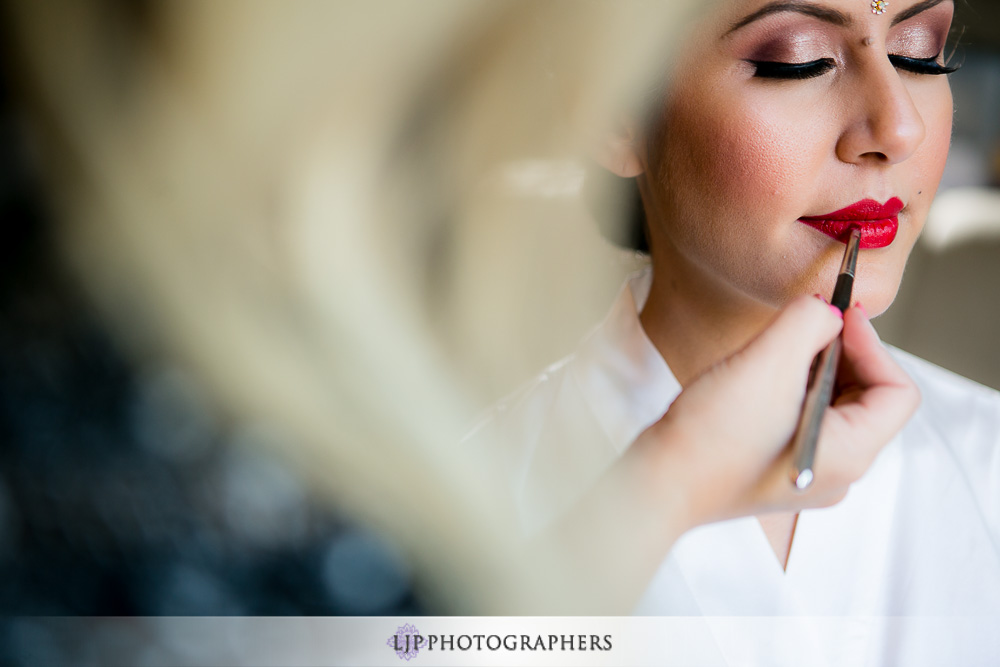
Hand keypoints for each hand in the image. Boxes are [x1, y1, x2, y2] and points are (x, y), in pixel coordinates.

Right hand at [636, 295, 919, 528]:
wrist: (658, 481)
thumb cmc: (710, 440)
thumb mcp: (767, 363)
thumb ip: (808, 322)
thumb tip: (824, 310)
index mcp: (849, 454)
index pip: (898, 392)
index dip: (874, 344)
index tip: (839, 316)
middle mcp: (836, 470)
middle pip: (868, 398)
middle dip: (844, 354)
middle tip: (809, 326)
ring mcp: (806, 470)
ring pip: (833, 405)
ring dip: (814, 368)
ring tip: (778, 349)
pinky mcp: (777, 465)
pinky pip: (803, 417)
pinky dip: (792, 387)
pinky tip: (758, 375)